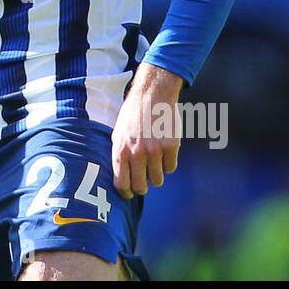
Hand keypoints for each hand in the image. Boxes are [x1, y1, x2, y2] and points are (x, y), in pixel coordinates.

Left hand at [111, 63, 184, 198]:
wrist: (152, 95)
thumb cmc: (132, 115)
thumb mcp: (117, 133)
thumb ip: (120, 155)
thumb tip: (123, 178)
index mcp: (121, 151)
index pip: (122, 184)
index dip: (126, 193)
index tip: (129, 193)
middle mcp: (137, 153)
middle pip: (141, 187)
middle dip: (142, 187)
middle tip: (144, 182)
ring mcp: (155, 151)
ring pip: (158, 179)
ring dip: (156, 174)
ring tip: (154, 161)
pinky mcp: (171, 147)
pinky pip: (171, 168)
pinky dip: (168, 163)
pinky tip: (164, 151)